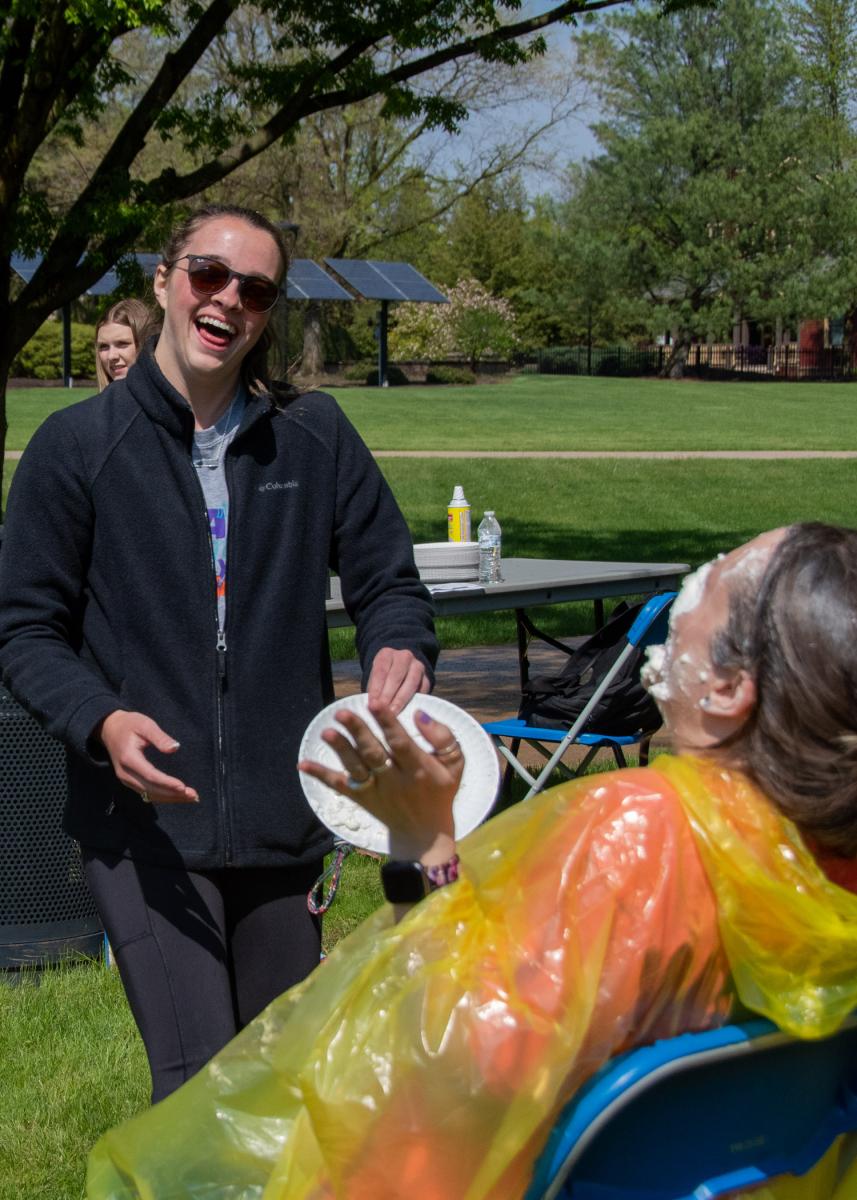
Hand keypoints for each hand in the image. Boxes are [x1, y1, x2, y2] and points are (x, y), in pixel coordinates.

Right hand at [96, 710, 198, 803]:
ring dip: (170, 798)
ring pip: (150, 795)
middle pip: (151, 789)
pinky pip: (147, 794)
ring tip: (190, 797)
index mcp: (129, 759)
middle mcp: (125, 773)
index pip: (150, 776)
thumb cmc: (130, 725)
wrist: (110, 729)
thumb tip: (175, 748)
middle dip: (173, 794)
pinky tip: (178, 796)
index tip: (183, 787)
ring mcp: (126, 780)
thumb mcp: (145, 725)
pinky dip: (163, 796)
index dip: (167, 783)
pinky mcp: (130, 782)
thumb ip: (160, 737)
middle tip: (194, 795)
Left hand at [299, 701, 462, 864]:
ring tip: (326, 733)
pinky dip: (322, 776)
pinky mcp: (362, 799)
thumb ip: (443, 737)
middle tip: (342, 712)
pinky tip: (303, 764)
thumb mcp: (455, 764)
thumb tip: (419, 713)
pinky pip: (340, 787)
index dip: (387, 722)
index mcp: (419, 769)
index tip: (374, 702)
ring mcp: (376, 791)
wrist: (425, 835)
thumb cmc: (440, 791)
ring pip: (356, 768)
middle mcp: (395, 780)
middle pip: (374, 753)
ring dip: (340, 751)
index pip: (401, 742)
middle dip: (357, 732)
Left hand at [366, 647, 430, 714]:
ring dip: (401, 699)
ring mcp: (417, 665)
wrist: (399, 670)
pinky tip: (407, 711)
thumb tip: (373, 706)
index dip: (376, 689)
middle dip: (388, 695)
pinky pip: (423, 689)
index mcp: (386, 654)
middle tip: (382, 712)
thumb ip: (373, 691)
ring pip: (411, 682)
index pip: (380, 671)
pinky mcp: (427, 678)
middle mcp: (403, 656)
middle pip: (396, 676)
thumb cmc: (382, 678)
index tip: (372, 704)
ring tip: (393, 713)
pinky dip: (415, 700)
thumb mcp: (374, 679)